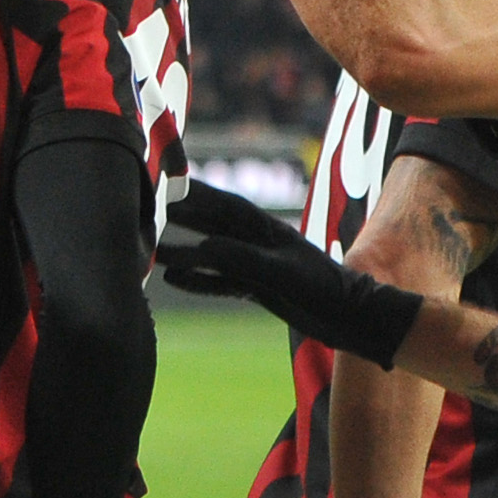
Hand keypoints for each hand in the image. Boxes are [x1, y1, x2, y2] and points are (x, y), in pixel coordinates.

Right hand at [159, 183, 421, 366]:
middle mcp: (259, 242)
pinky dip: (196, 279)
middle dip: (181, 216)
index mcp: (266, 228)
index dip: (193, 191)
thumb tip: (200, 248)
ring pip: (211, 254)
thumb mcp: (281, 273)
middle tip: (145, 206)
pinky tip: (173, 278)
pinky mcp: (258, 288)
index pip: (222, 204)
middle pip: (211, 224)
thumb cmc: (325, 289)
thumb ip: (242, 258)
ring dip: (183, 251)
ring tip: (151, 248)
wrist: (352, 319)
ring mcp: (257, 265)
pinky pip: (219, 280)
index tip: (163, 178)